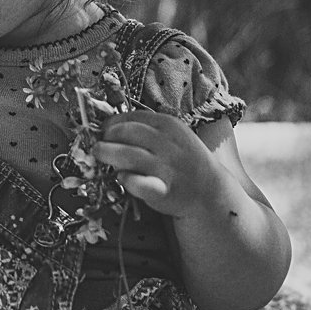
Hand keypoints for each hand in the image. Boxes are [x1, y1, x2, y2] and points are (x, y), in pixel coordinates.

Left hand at [92, 110, 228, 217]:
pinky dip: (126, 179)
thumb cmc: (183, 160)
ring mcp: (165, 167)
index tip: (104, 131)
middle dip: (106, 138)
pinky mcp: (162, 190)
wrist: (210, 191)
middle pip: (124, 132)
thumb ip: (146, 131)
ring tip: (101, 157)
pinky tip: (123, 178)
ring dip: (108, 154)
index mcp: (168, 125)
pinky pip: (137, 182)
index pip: (130, 117)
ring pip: (126, 155)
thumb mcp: (171, 136)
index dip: (111, 123)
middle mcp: (166, 143)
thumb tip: (107, 128)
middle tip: (100, 145)